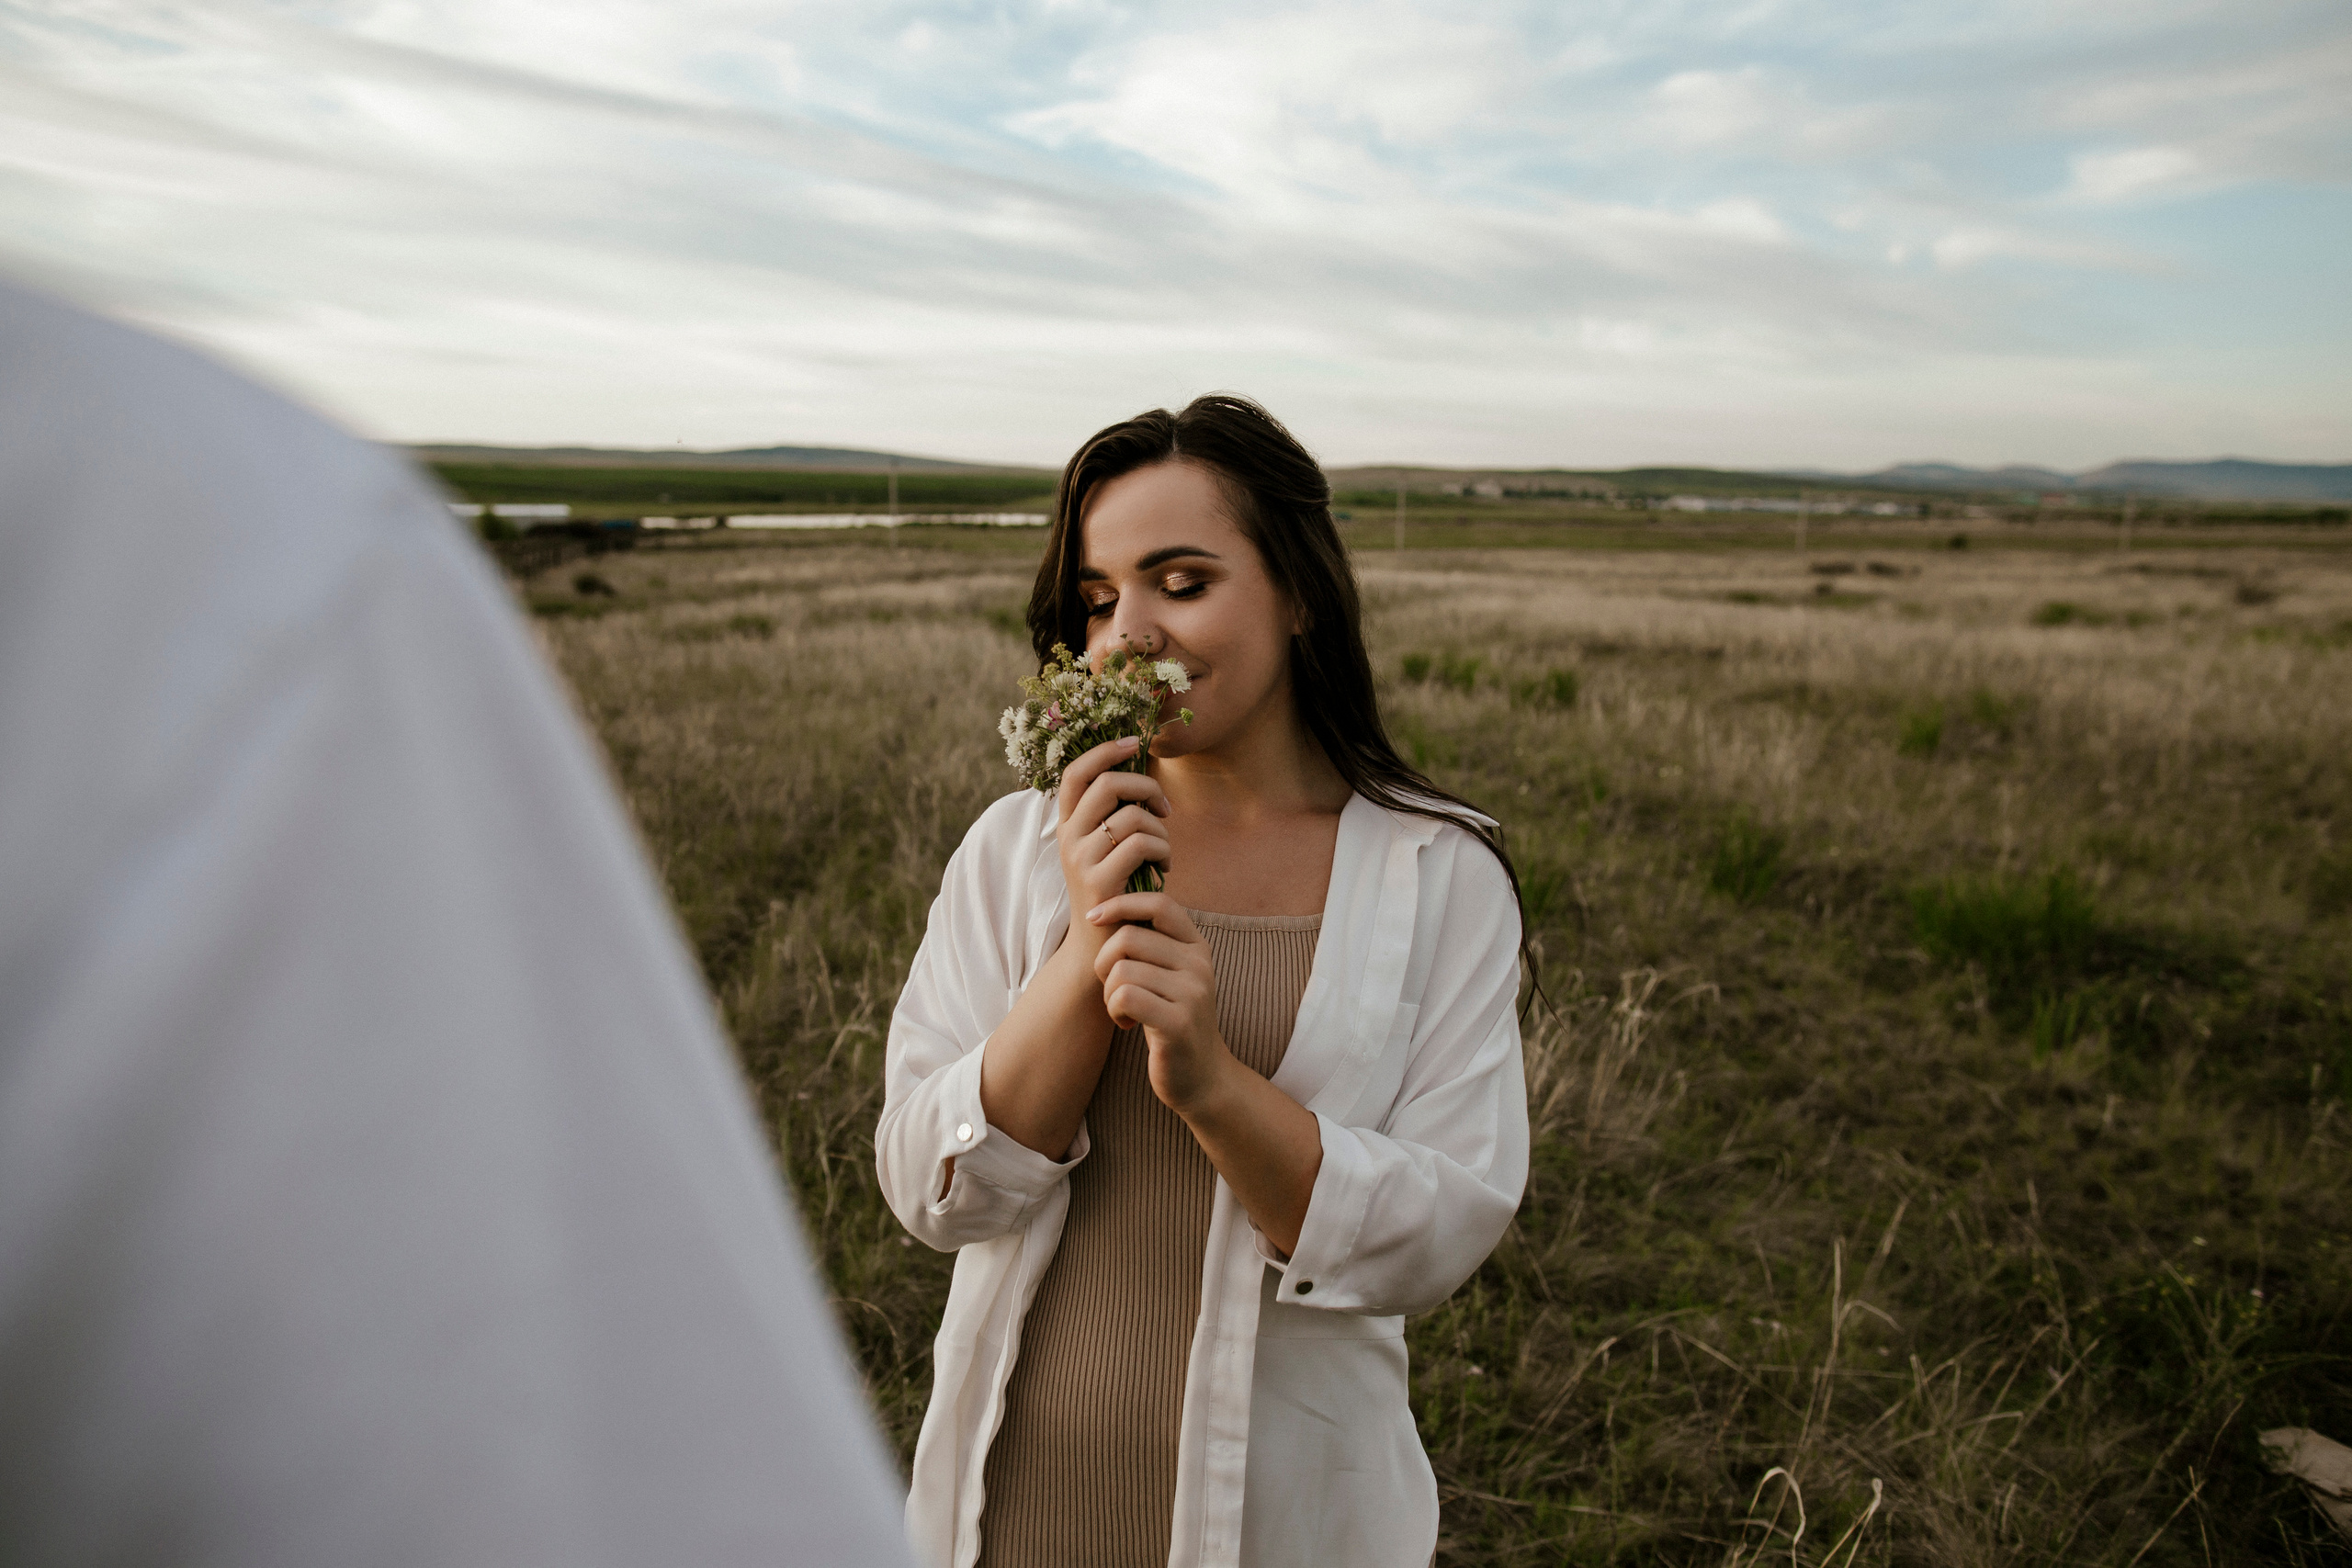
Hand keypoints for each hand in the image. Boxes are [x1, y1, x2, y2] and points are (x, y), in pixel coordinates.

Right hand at [1054, 737, 1169, 961]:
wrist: (1097, 949)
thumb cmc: (1114, 893)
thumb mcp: (1107, 850)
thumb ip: (1114, 817)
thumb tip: (1141, 780)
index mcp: (1067, 825)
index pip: (1075, 772)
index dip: (1103, 750)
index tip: (1132, 742)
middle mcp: (1068, 838)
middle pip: (1107, 784)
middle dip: (1146, 786)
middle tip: (1164, 808)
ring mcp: (1081, 859)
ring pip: (1131, 816)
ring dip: (1160, 829)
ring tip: (1165, 850)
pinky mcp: (1099, 881)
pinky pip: (1141, 844)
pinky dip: (1163, 850)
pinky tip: (1166, 866)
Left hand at [1087, 893, 1228, 1114]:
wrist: (1201, 1075)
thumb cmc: (1173, 1019)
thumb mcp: (1170, 974)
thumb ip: (1152, 943)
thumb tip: (1107, 903)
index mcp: (1196, 946)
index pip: (1159, 904)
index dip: (1120, 903)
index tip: (1093, 919)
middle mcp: (1199, 964)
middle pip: (1127, 937)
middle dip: (1104, 963)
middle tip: (1111, 987)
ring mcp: (1192, 993)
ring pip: (1121, 970)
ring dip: (1109, 994)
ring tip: (1122, 1009)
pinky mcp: (1178, 1022)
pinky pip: (1124, 997)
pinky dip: (1114, 1010)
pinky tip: (1126, 1023)